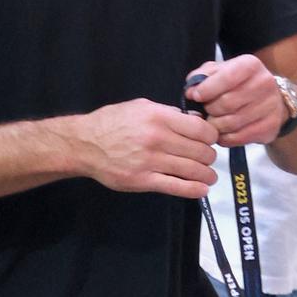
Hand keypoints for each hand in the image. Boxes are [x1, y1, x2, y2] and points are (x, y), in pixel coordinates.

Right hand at [78, 99, 218, 198]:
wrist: (85, 144)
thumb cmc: (113, 122)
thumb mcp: (141, 106)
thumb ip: (168, 112)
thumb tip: (194, 119)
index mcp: (158, 117)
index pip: (200, 129)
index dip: (211, 136)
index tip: (210, 140)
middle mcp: (157, 138)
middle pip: (200, 151)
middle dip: (209, 156)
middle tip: (208, 159)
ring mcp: (150, 161)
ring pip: (193, 170)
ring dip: (206, 175)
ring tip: (209, 176)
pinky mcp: (143, 181)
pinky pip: (177, 187)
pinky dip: (194, 190)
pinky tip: (202, 189)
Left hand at [184, 56, 284, 146]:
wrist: (269, 98)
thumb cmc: (238, 83)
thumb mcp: (220, 71)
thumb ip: (202, 77)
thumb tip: (190, 92)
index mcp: (250, 65)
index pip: (226, 78)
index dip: (206, 89)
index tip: (195, 96)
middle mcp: (265, 83)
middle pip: (227, 103)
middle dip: (209, 109)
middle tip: (205, 111)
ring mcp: (271, 106)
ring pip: (232, 123)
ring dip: (215, 125)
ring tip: (212, 121)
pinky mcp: (271, 127)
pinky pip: (240, 138)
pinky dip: (225, 138)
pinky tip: (222, 132)